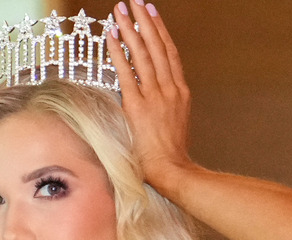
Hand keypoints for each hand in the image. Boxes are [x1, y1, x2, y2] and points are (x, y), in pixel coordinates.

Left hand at [107, 1, 194, 186]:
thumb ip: (163, 109)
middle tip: (135, 3)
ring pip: (142, 54)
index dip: (160, 32)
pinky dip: (118, 52)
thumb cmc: (169, 156)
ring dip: (131, 29)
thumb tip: (150, 104)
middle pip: (157, 47)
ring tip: (121, 11)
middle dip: (145, 22)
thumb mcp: (173, 125)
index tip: (152, 15)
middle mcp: (170, 89)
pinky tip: (111, 36)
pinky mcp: (138, 105)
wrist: (172, 171)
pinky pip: (126, 72)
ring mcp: (155, 96)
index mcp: (180, 93)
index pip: (169, 54)